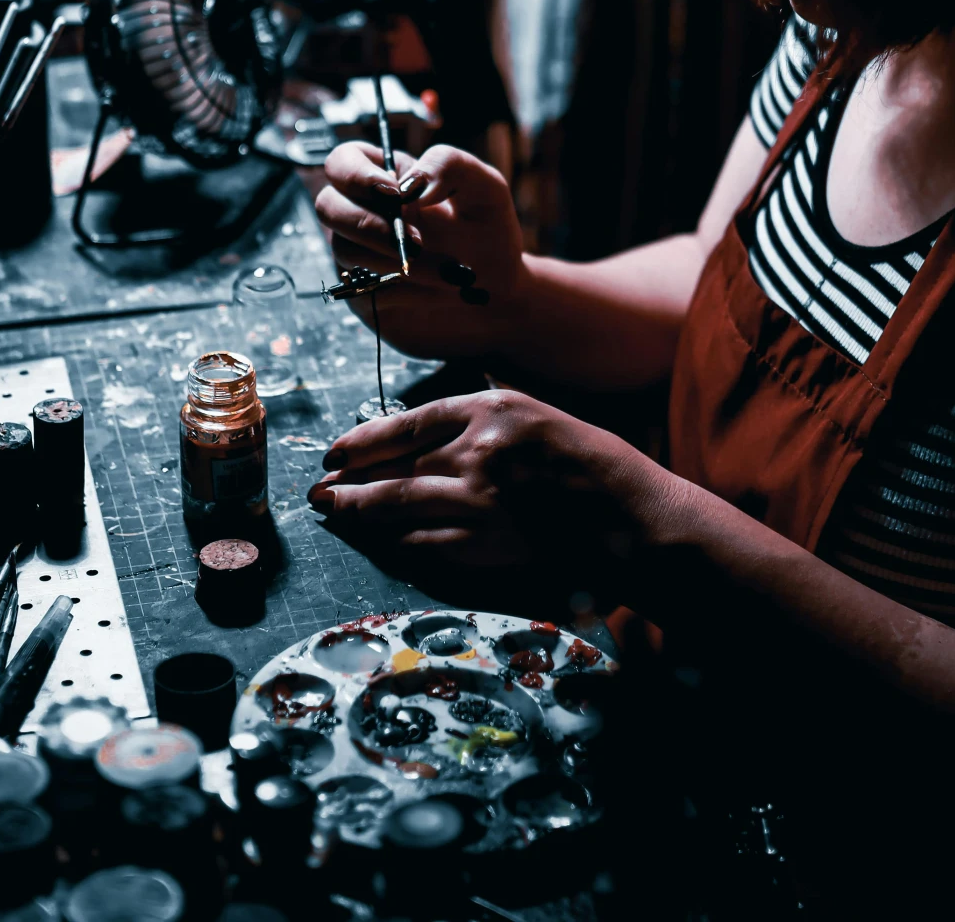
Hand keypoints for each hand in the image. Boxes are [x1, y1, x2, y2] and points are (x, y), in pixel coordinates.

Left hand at [306, 389, 661, 572]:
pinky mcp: (485, 544)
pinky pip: (423, 544)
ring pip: (398, 507)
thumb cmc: (593, 467)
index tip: (336, 453)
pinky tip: (378, 543)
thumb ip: (483, 421)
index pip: (408, 423)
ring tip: (334, 514)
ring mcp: (479, 500)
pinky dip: (395, 544)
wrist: (634, 518)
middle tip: (319, 491)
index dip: (364, 440)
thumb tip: (426, 436)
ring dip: (359, 513)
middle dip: (350, 481)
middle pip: (394, 468)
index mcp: (491, 409)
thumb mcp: (537, 417)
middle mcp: (477, 450)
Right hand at [313, 141, 528, 358]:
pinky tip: (440, 292)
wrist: (499, 293)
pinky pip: (364, 291)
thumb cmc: (488, 232)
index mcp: (388, 178)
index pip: (342, 161)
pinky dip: (406, 292)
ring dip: (399, 262)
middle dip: (370, 225)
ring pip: (346, 251)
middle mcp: (365, 213)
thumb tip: (409, 185)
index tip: (395, 194)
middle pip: (328, 206)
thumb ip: (449, 166)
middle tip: (417, 243)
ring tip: (450, 273)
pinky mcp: (365, 295)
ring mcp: (360, 256)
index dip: (355, 174)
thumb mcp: (485, 188)